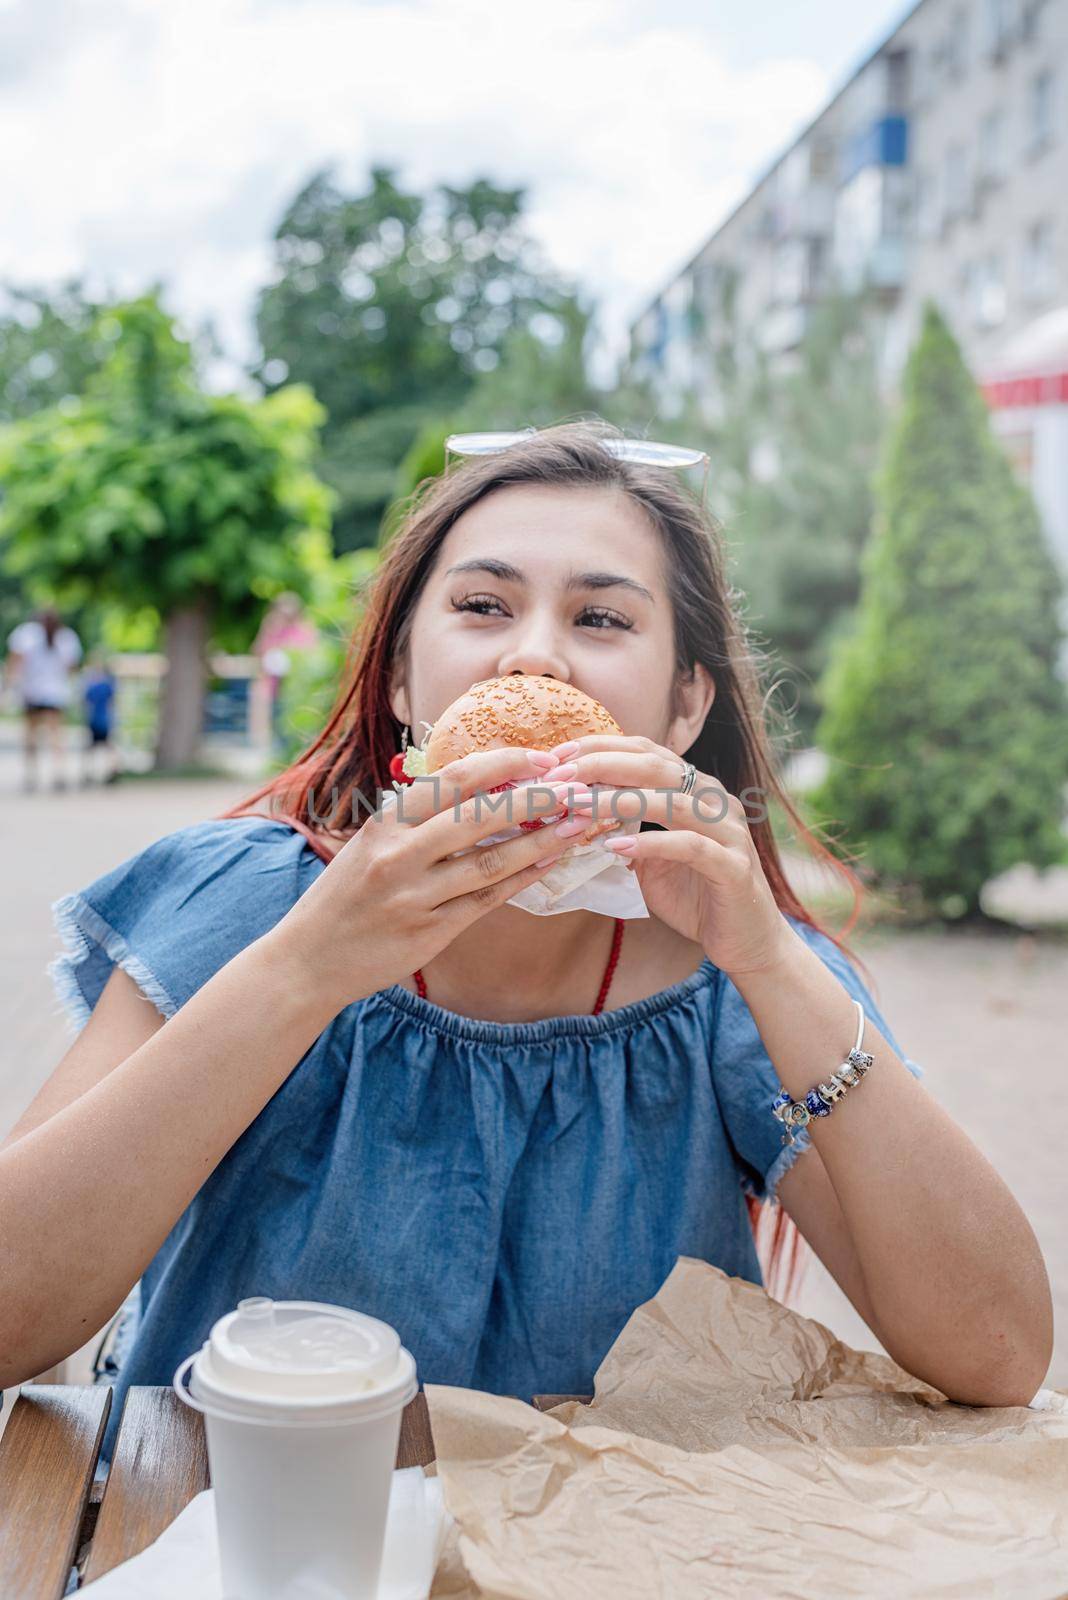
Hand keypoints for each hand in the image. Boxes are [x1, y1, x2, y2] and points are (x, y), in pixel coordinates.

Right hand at [269, 746, 617, 1010]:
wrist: (309, 958)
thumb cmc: (345, 894)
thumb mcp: (371, 843)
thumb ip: (417, 817)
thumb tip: (478, 784)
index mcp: (387, 822)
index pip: (455, 780)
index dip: (504, 765)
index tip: (542, 758)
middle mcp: (400, 855)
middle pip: (481, 817)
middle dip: (536, 798)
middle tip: (578, 787)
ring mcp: (415, 896)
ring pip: (492, 862)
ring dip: (542, 841)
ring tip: (579, 825)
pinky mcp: (429, 932)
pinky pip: (486, 901)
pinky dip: (521, 880)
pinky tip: (550, 865)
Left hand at [542, 734, 793, 978]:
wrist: (746, 940)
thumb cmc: (696, 896)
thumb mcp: (652, 859)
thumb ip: (626, 832)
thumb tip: (578, 813)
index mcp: (695, 790)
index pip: (646, 753)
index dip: (601, 748)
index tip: (559, 758)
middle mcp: (715, 801)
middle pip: (655, 766)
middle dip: (603, 766)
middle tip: (560, 778)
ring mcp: (728, 831)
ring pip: (672, 802)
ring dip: (619, 801)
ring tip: (579, 806)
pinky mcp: (734, 867)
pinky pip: (691, 847)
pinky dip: (652, 844)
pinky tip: (616, 849)